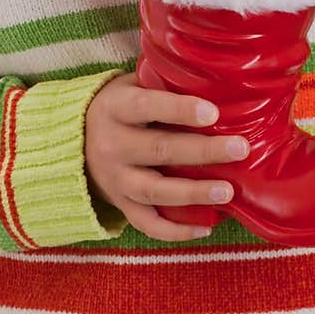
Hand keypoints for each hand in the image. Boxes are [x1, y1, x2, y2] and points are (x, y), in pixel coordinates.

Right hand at [85, 73, 248, 241]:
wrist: (75, 141)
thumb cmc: (121, 106)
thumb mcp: (132, 86)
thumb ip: (163, 85)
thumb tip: (216, 83)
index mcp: (115, 108)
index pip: (147, 106)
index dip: (179, 110)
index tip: (213, 113)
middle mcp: (111, 145)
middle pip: (159, 150)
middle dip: (202, 151)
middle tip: (240, 149)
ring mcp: (115, 179)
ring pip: (154, 191)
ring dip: (193, 193)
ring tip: (227, 191)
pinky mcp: (120, 204)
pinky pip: (147, 223)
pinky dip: (175, 230)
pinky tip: (206, 227)